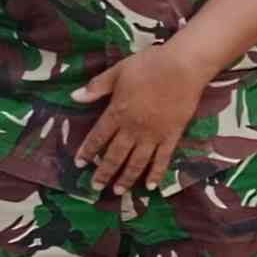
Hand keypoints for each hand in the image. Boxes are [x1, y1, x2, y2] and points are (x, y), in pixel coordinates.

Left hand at [70, 41, 212, 194]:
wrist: (183, 67)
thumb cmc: (149, 65)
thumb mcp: (118, 71)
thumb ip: (97, 86)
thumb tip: (74, 97)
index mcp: (118, 112)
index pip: (98, 136)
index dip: (88, 151)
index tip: (79, 164)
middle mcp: (133, 129)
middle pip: (115, 155)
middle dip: (104, 173)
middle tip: (95, 187)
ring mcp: (153, 135)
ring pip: (136, 162)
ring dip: (126, 178)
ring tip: (117, 191)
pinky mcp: (172, 137)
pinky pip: (162, 160)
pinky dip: (155, 174)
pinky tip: (150, 186)